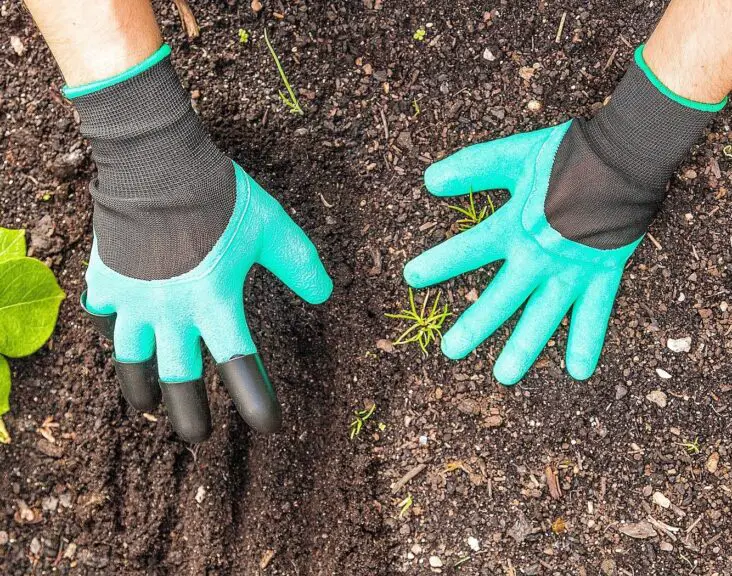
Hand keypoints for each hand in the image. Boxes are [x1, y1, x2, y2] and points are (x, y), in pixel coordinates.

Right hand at [71, 45, 331, 441]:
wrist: (158, 161)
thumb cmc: (219, 193)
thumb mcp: (271, 227)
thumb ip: (299, 264)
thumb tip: (326, 295)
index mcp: (214, 300)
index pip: (239, 363)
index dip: (255, 399)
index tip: (269, 427)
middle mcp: (171, 309)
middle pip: (177, 379)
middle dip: (189, 415)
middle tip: (198, 437)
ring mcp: (133, 297)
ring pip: (130, 360)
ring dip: (140, 387)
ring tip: (145, 406)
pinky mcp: (106, 278)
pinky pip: (103, 315)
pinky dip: (110, 329)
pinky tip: (117, 334)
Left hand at [404, 122, 637, 384]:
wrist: (623, 158)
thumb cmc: (567, 155)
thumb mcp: (513, 155)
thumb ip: (472, 168)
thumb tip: (428, 181)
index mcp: (514, 226)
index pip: (469, 250)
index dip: (439, 263)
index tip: (411, 279)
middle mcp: (538, 256)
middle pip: (501, 298)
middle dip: (475, 326)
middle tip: (451, 351)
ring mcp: (570, 270)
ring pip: (543, 316)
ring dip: (524, 347)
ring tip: (504, 376)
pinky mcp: (601, 275)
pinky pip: (594, 314)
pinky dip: (587, 342)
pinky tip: (577, 372)